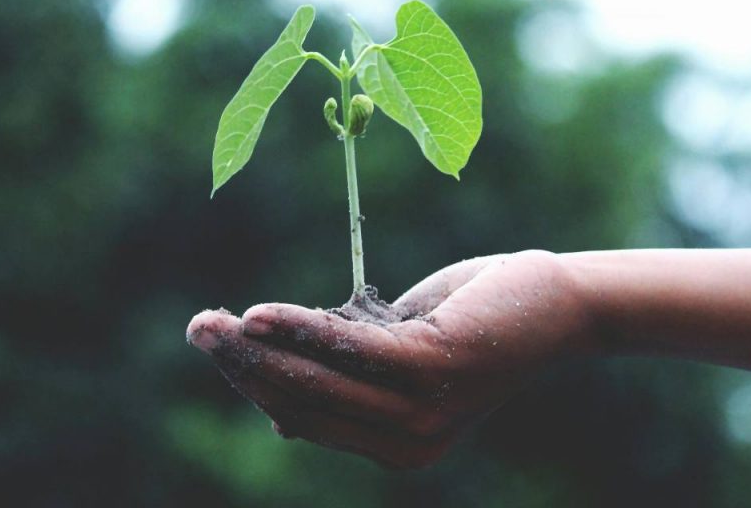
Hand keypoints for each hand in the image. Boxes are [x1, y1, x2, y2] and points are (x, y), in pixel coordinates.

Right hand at [186, 250, 598, 468]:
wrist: (554, 303)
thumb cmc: (472, 321)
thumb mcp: (399, 356)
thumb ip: (348, 381)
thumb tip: (278, 415)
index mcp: (396, 446)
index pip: (307, 417)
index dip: (255, 384)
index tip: (218, 346)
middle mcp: (407, 444)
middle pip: (303, 403)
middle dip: (243, 367)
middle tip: (197, 329)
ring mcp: (422, 412)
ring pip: (318, 381)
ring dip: (258, 350)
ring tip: (212, 323)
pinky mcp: (433, 370)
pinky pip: (349, 349)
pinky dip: (301, 330)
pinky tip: (260, 315)